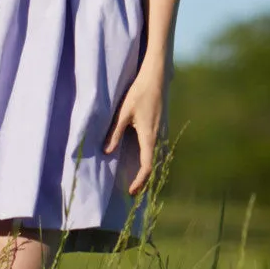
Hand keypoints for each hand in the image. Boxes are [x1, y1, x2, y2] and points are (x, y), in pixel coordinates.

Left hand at [102, 61, 167, 194]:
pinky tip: (141, 158)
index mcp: (149, 136)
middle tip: (132, 190)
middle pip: (153, 165)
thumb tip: (107, 151)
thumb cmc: (138, 93)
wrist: (156, 77)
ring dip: (147, 169)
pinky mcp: (161, 126)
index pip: (146, 166)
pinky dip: (150, 158)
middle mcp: (159, 137)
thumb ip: (115, 132)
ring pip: (156, 157)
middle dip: (143, 179)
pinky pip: (157, 148)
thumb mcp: (123, 113)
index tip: (131, 191)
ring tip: (135, 179)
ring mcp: (162, 132)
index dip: (139, 181)